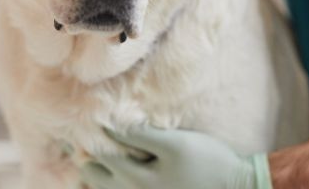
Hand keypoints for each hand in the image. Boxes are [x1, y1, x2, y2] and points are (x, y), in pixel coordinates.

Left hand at [80, 126, 271, 188]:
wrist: (236, 186)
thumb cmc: (207, 161)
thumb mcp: (174, 144)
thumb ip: (140, 137)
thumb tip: (109, 128)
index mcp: (137, 179)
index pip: (102, 157)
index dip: (87, 140)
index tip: (74, 126)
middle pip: (97, 178)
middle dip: (84, 159)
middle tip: (72, 143)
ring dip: (95, 174)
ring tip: (84, 160)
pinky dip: (111, 183)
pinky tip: (110, 174)